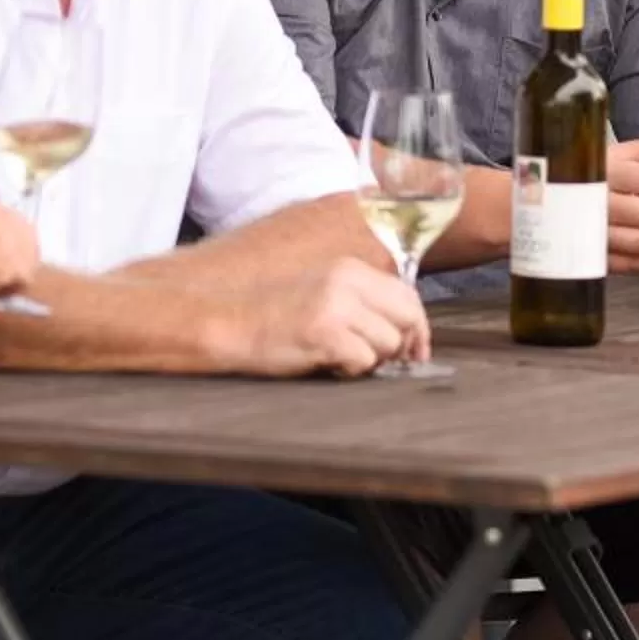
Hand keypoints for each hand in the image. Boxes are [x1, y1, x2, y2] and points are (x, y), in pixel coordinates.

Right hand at [217, 258, 430, 376]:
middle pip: (408, 317)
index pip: (407, 296)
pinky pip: (362, 361)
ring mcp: (336, 306)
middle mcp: (348, 282)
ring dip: (371, 360)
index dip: (416, 328)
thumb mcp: (320, 292)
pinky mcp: (323, 332)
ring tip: (340, 359)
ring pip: (388, 343)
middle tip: (384, 363)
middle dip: (403, 346)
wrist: (222, 319)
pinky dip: (350, 370)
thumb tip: (399, 334)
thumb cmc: (269, 314)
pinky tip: (326, 365)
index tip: (412, 352)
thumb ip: (358, 302)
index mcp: (349, 269)